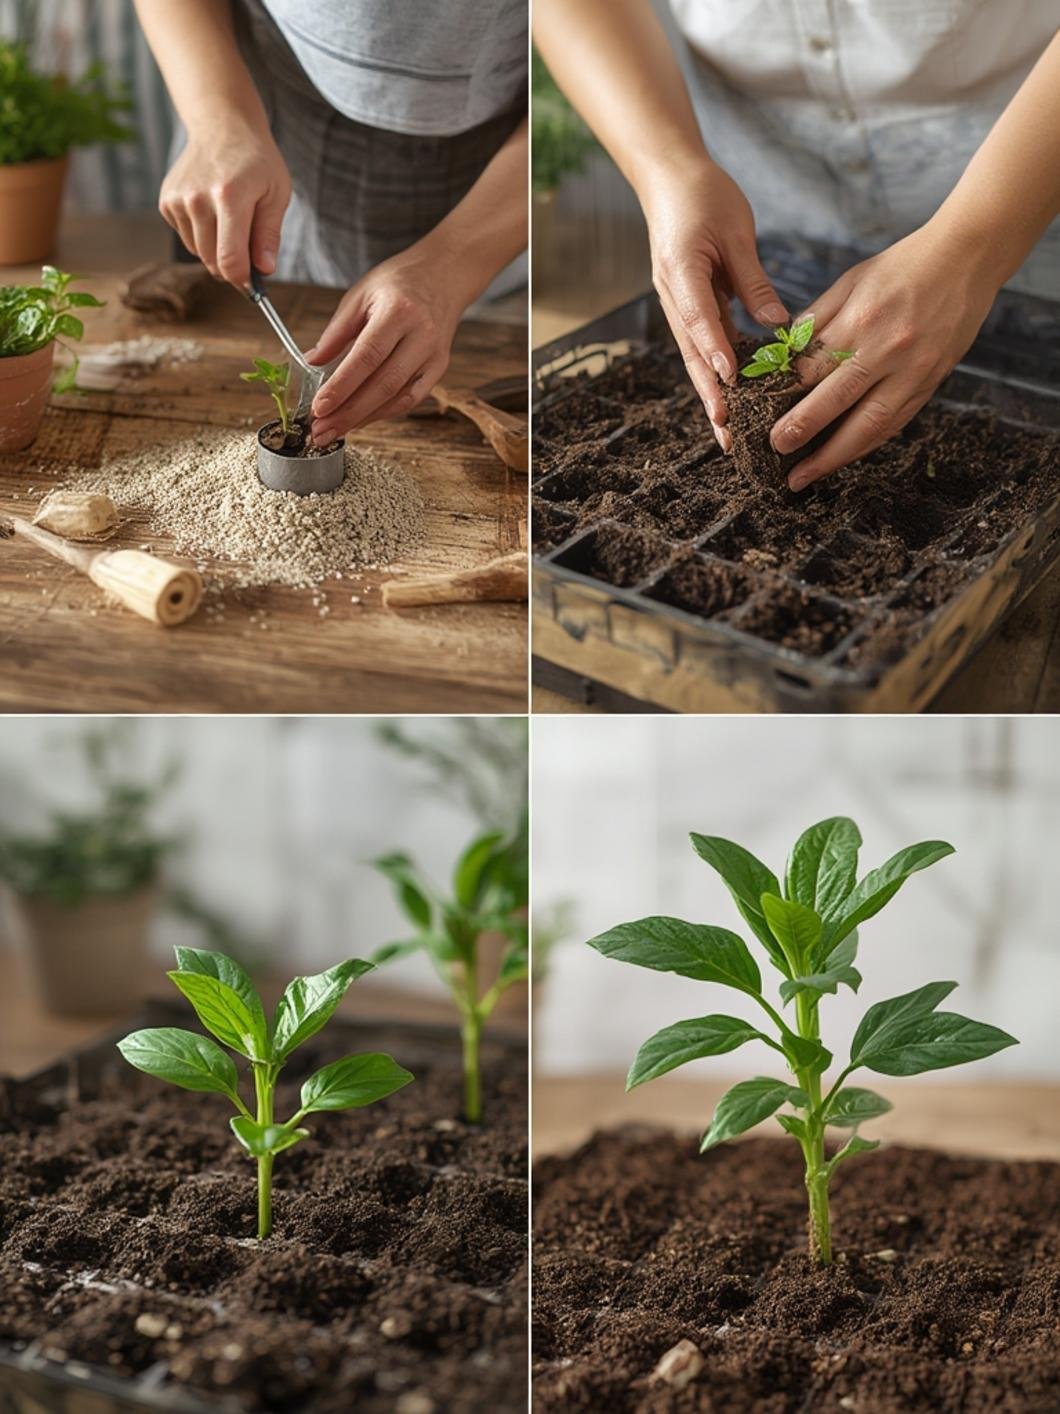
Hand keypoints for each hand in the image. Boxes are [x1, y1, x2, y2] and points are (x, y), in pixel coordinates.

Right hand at [159, 120, 290, 286]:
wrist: (222, 127)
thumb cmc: (256, 162)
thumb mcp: (276, 194)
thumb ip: (269, 235)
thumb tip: (265, 270)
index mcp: (229, 197)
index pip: (230, 261)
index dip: (243, 281)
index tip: (254, 284)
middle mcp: (197, 199)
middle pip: (213, 262)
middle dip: (233, 266)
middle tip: (249, 249)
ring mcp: (177, 200)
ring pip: (199, 254)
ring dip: (217, 249)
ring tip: (230, 219)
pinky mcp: (166, 202)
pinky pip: (187, 239)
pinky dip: (202, 235)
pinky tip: (212, 211)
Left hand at [307, 241, 464, 441]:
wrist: (443, 276)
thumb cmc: (399, 283)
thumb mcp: (360, 295)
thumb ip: (336, 332)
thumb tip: (311, 363)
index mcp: (398, 311)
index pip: (367, 356)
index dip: (342, 386)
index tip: (319, 407)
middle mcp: (421, 335)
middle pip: (383, 384)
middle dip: (349, 412)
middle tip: (321, 430)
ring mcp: (434, 355)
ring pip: (397, 398)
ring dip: (364, 418)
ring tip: (335, 430)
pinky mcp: (439, 368)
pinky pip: (410, 399)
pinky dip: (383, 412)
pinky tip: (361, 420)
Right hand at [640, 159, 788, 449]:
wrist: (669, 178)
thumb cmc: (703, 195)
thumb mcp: (736, 232)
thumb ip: (754, 281)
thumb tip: (778, 324)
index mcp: (681, 270)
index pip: (699, 318)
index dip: (715, 350)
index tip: (731, 379)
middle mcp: (671, 295)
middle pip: (692, 352)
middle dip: (710, 394)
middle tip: (727, 431)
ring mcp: (675, 303)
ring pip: (694, 355)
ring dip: (710, 392)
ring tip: (727, 428)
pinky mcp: (686, 305)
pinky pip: (702, 343)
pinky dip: (714, 370)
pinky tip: (731, 396)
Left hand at [774, 226, 1001, 490]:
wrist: (966, 259)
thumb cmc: (902, 266)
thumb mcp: (851, 281)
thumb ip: (817, 320)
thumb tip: (782, 355)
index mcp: (861, 320)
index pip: (814, 367)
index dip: (784, 393)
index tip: (760, 413)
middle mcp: (887, 350)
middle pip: (838, 402)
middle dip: (803, 431)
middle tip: (775, 452)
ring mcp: (913, 371)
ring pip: (869, 425)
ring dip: (834, 457)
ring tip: (804, 477)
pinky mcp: (929, 384)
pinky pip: (894, 424)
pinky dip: (865, 445)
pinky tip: (842, 459)